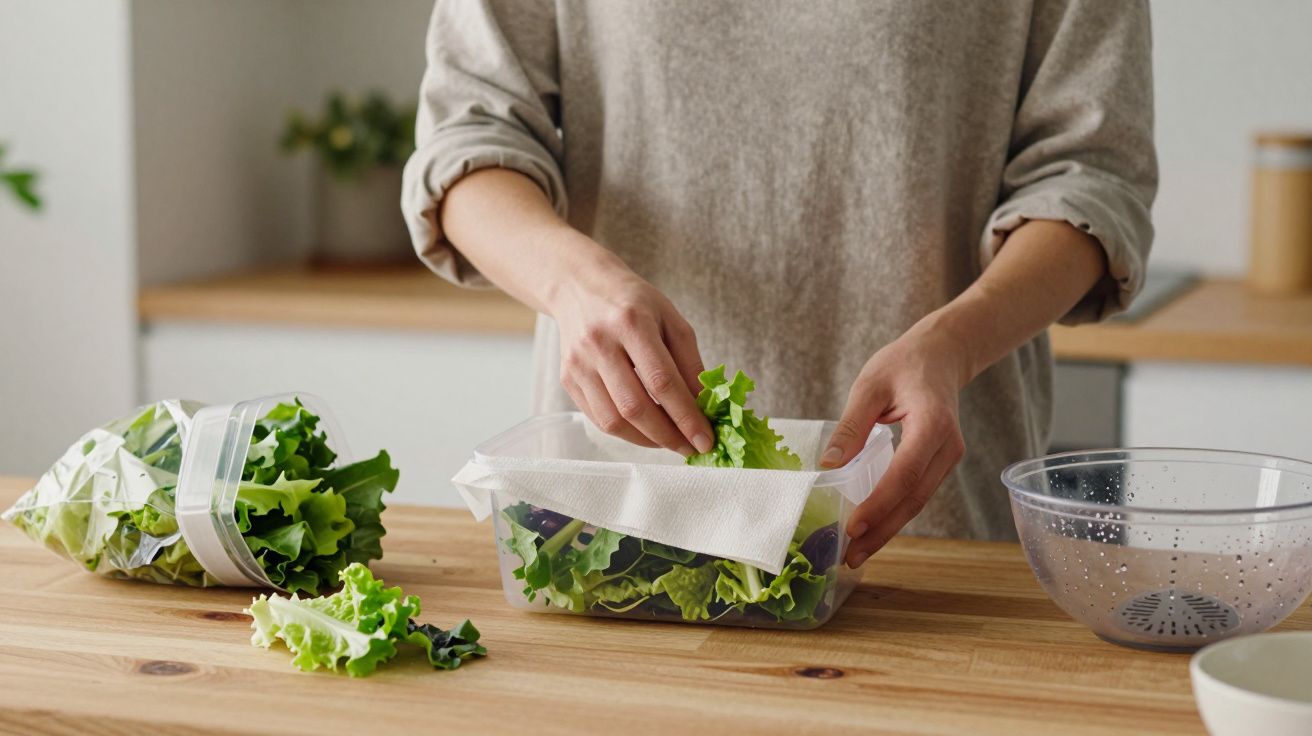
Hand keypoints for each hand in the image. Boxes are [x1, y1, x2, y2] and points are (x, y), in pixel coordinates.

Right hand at [546, 240, 713, 455]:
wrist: (580, 287)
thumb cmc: (634, 303)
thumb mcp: (671, 319)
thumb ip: (689, 362)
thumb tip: (704, 408)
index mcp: (632, 323)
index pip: (662, 381)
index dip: (686, 417)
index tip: (706, 439)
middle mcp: (600, 344)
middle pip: (635, 407)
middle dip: (668, 436)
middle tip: (691, 448)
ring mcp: (579, 364)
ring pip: (613, 420)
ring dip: (647, 440)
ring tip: (671, 441)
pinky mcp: (567, 379)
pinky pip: (598, 418)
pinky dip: (627, 432)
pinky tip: (647, 430)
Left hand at [820, 317, 971, 567]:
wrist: (941, 355)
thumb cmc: (904, 364)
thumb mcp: (870, 386)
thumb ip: (851, 426)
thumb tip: (829, 465)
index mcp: (932, 424)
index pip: (904, 474)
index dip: (879, 504)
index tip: (853, 526)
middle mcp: (947, 447)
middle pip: (914, 499)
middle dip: (882, 531)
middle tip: (850, 557)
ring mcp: (948, 458)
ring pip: (917, 503)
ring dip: (888, 530)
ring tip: (856, 553)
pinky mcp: (940, 464)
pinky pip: (917, 495)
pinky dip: (894, 514)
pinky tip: (872, 530)